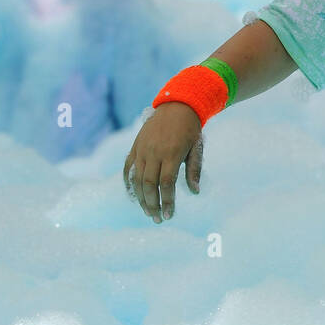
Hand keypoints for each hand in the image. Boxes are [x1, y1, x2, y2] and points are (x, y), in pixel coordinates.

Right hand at [123, 102, 203, 223]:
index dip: (167, 201)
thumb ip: (194, 170)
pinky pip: (128, 168)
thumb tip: (195, 192)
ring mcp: (142, 149)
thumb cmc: (190, 129)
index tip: (169, 215)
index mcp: (171, 153)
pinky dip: (128, 184)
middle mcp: (154, 152)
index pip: (166, 183)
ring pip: (136, 179)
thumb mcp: (197, 148)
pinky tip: (133, 196)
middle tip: (157, 219)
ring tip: (147, 212)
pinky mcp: (135, 147)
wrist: (177, 105)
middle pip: (148, 184)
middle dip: (152, 204)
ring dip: (140, 198)